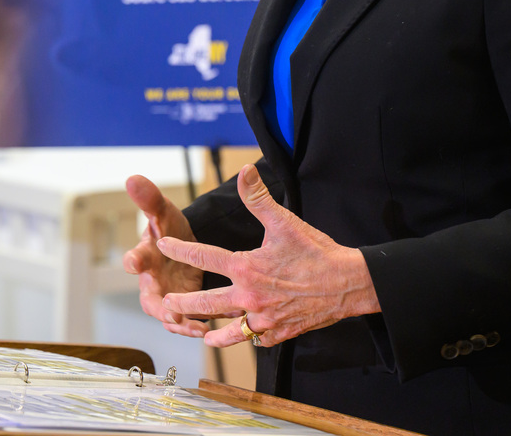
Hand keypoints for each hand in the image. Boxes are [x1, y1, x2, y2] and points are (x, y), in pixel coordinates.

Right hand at [122, 176, 208, 337]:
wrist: (186, 245)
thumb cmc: (169, 229)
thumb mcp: (163, 212)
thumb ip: (149, 199)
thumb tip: (133, 177)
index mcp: (145, 255)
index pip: (133, 258)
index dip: (132, 261)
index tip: (133, 263)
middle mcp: (151, 280)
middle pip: (148, 298)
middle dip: (158, 307)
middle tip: (168, 314)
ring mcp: (165, 296)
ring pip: (166, 316)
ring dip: (178, 323)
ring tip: (192, 327)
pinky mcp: (181, 307)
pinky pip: (184, 322)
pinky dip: (192, 327)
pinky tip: (206, 331)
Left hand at [157, 164, 379, 347]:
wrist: (347, 284)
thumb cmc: (316, 252)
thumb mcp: (285, 222)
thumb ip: (258, 198)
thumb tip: (244, 170)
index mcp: (246, 268)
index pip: (202, 256)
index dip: (179, 249)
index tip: (163, 246)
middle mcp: (249, 297)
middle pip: (206, 304)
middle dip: (183, 305)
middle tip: (167, 304)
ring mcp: (263, 319)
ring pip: (228, 331)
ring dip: (211, 332)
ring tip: (199, 332)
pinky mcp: (279, 334)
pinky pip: (255, 340)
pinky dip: (245, 338)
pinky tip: (241, 336)